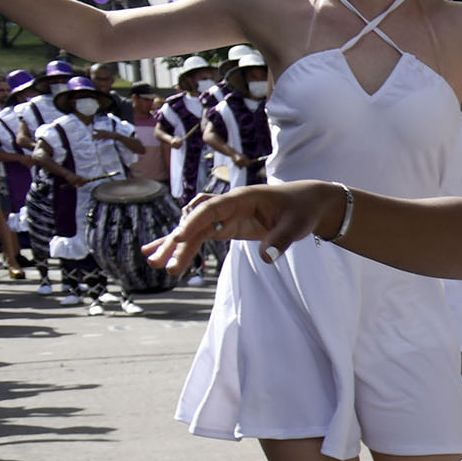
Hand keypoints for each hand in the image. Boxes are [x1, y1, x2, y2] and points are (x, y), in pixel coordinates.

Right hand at [148, 179, 342, 279]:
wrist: (307, 203)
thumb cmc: (302, 210)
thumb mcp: (297, 225)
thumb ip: (281, 240)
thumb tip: (267, 259)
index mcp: (241, 198)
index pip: (210, 209)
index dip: (193, 222)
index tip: (177, 238)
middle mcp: (227, 205)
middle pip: (195, 221)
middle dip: (177, 241)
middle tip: (160, 262)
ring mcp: (224, 215)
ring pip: (194, 230)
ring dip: (174, 246)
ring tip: (154, 263)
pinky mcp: (226, 226)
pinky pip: (200, 235)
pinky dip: (183, 245)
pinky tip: (163, 255)